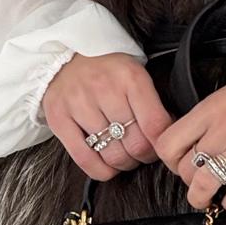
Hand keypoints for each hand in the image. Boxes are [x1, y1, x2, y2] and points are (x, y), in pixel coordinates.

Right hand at [41, 52, 174, 178]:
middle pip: (135, 144)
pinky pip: (84, 158)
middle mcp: (104, 89)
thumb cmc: (107, 68)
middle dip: (144, 156)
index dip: (162, 144)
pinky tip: (107, 165)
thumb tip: (166, 134)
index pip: (155, 125)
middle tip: (143, 153)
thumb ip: (152, 102)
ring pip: (112, 154)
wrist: (67, 54)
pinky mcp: (59, 119)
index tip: (161, 146)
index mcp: (130, 77)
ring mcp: (79, 105)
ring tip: (125, 155)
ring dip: (124, 163)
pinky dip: (101, 170)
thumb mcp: (136, 73)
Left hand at [153, 69, 225, 211]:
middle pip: (187, 168)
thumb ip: (210, 116)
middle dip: (189, 181)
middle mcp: (223, 129)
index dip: (170, 160)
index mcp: (210, 110)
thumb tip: (195, 139)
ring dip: (202, 198)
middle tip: (199, 182)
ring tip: (208, 200)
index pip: (169, 143)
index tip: (179, 164)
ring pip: (207, 184)